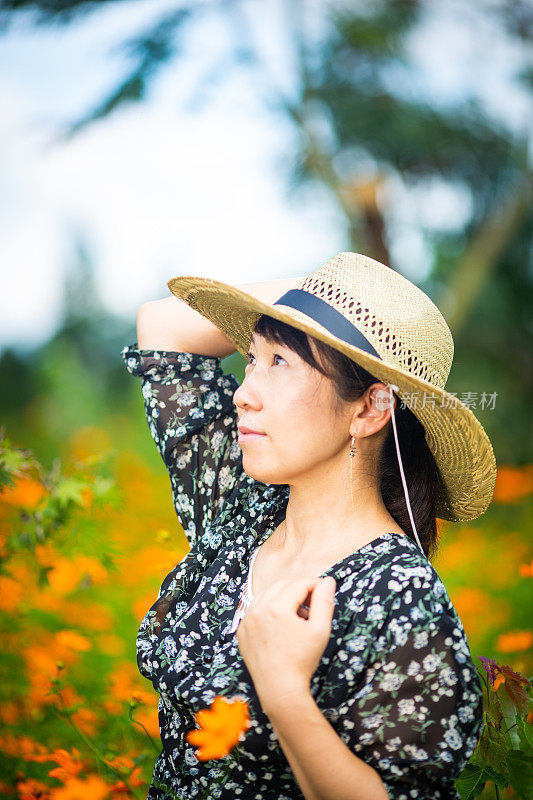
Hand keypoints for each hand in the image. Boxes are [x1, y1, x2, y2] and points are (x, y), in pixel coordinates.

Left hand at [236, 575, 336, 712]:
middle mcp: (257, 609)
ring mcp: (246, 620)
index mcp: (276, 607)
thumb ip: (324, 602)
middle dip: (299, 588)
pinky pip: (256, 610)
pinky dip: (269, 609)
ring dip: (283, 597)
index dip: (315, 585)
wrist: (280, 689)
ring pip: (267, 595)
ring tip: (298, 615)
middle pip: (282, 585)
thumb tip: (327, 582)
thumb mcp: (320, 630)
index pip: (299, 583)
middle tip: (313, 602)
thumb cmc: (302, 661)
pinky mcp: (242, 631)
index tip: (325, 591)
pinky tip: (282, 624)